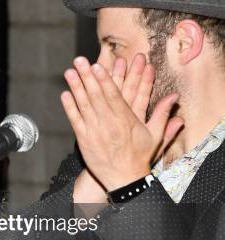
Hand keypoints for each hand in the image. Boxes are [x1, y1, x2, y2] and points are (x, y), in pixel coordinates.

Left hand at [72, 54, 156, 201]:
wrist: (124, 179)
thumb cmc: (139, 156)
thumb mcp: (155, 135)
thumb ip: (162, 114)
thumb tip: (174, 97)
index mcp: (126, 120)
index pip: (113, 96)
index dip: (104, 80)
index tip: (98, 66)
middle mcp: (109, 124)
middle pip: (96, 96)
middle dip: (87, 77)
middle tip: (79, 60)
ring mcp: (95, 132)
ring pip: (83, 105)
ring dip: (76, 87)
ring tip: (69, 72)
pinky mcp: (84, 140)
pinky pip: (75, 121)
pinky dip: (69, 107)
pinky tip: (65, 94)